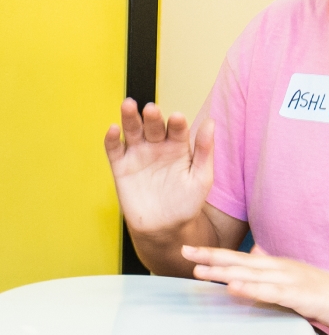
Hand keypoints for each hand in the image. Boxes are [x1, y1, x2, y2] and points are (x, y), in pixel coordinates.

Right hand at [105, 98, 213, 234]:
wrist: (164, 229)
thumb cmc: (187, 203)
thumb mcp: (201, 178)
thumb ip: (205, 151)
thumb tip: (211, 122)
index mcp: (179, 146)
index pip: (178, 129)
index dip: (177, 123)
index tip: (177, 118)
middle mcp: (158, 145)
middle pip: (154, 126)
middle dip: (152, 117)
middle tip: (151, 110)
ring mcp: (139, 154)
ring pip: (133, 131)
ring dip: (130, 118)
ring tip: (129, 105)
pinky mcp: (121, 166)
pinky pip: (114, 150)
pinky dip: (111, 139)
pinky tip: (113, 129)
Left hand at [182, 244, 328, 334]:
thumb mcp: (300, 287)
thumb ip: (277, 281)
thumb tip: (257, 272)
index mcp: (282, 267)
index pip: (242, 260)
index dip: (216, 255)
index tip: (191, 252)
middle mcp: (285, 269)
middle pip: (241, 262)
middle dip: (211, 257)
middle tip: (184, 252)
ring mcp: (294, 281)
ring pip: (252, 274)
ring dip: (224, 271)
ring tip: (199, 270)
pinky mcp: (304, 297)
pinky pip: (273, 293)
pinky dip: (251, 289)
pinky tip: (233, 288)